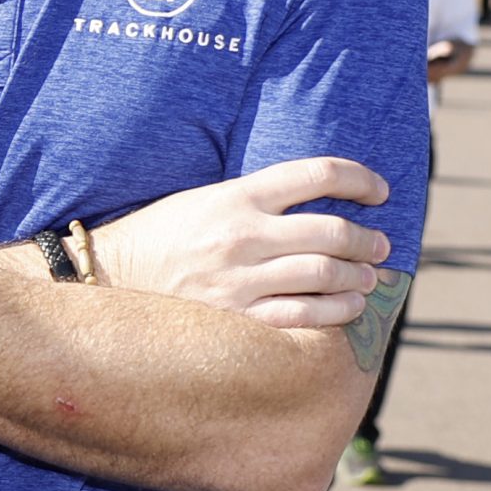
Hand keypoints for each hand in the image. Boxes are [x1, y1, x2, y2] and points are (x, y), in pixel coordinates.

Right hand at [90, 157, 390, 329]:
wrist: (111, 273)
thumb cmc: (163, 234)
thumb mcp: (206, 198)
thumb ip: (258, 198)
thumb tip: (321, 202)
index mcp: (236, 196)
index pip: (317, 174)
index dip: (361, 179)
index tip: (380, 191)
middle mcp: (241, 234)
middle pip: (332, 230)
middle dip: (369, 239)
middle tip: (380, 245)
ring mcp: (239, 278)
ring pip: (325, 274)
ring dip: (359, 276)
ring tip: (367, 277)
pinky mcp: (235, 316)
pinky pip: (302, 315)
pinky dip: (336, 311)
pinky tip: (348, 306)